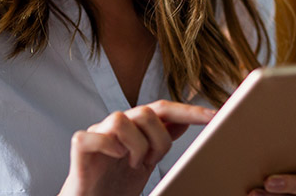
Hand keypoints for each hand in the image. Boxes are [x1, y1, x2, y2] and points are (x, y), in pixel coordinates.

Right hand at [58, 100, 214, 195]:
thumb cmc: (114, 185)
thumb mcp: (145, 162)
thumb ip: (159, 140)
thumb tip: (182, 122)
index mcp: (134, 128)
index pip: (163, 109)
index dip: (189, 110)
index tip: (214, 116)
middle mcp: (116, 126)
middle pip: (144, 111)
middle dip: (157, 139)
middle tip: (150, 161)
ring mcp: (97, 134)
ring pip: (120, 119)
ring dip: (134, 146)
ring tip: (132, 164)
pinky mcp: (80, 147)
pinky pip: (94, 136)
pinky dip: (108, 147)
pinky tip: (114, 158)